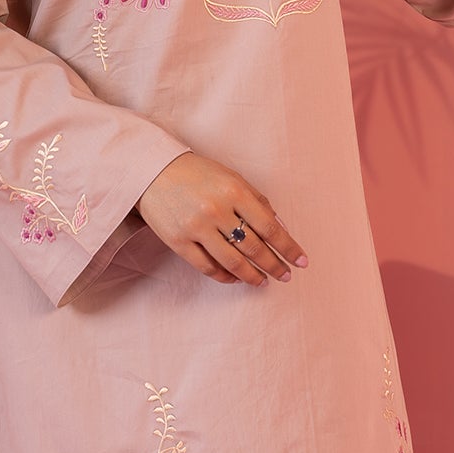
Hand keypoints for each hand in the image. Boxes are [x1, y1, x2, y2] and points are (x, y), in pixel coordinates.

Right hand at [135, 152, 309, 285]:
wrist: (152, 170)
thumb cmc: (198, 174)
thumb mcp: (231, 178)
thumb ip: (257, 201)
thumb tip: (281, 228)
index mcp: (234, 191)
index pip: (269, 227)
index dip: (288, 248)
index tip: (301, 261)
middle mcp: (216, 210)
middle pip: (254, 248)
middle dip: (274, 265)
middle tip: (285, 276)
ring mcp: (196, 227)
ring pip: (232, 262)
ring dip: (252, 276)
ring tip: (263, 281)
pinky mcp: (178, 241)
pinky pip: (207, 267)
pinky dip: (225, 276)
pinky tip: (236, 279)